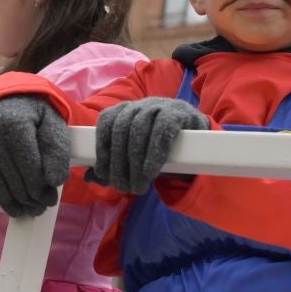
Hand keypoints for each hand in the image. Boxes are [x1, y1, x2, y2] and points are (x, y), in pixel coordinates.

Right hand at [0, 95, 69, 218]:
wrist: (1, 97)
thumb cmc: (31, 112)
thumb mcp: (52, 123)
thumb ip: (57, 150)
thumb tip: (55, 181)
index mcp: (15, 123)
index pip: (29, 168)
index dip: (41, 189)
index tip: (49, 199)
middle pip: (13, 179)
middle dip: (29, 198)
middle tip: (40, 207)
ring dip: (12, 202)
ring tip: (25, 210)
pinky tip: (9, 199)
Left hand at [86, 97, 210, 194]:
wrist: (200, 141)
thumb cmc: (160, 149)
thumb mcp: (135, 158)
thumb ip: (114, 166)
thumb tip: (90, 177)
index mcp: (125, 110)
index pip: (106, 122)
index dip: (102, 148)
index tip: (103, 174)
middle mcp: (140, 104)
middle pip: (122, 129)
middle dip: (118, 162)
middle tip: (122, 186)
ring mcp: (160, 106)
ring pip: (140, 130)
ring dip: (136, 162)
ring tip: (137, 186)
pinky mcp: (179, 114)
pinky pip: (163, 130)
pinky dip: (154, 153)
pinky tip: (151, 171)